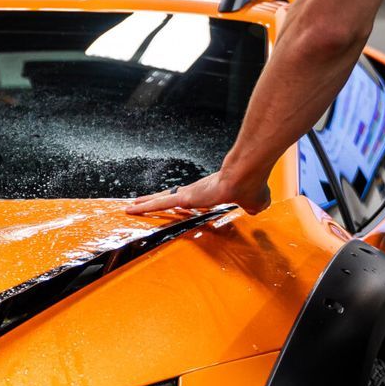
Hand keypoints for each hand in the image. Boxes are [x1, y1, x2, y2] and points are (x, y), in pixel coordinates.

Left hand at [126, 169, 271, 216]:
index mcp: (208, 193)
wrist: (246, 176)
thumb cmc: (250, 186)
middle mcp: (194, 192)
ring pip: (160, 200)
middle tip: (139, 203)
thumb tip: (256, 208)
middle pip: (169, 198)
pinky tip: (131, 209)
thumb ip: (252, 205)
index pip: (188, 198)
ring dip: (145, 204)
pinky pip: (159, 204)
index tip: (171, 204)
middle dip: (154, 201)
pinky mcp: (184, 198)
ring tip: (129, 207)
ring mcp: (188, 194)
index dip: (178, 201)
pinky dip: (145, 207)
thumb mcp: (254, 202)